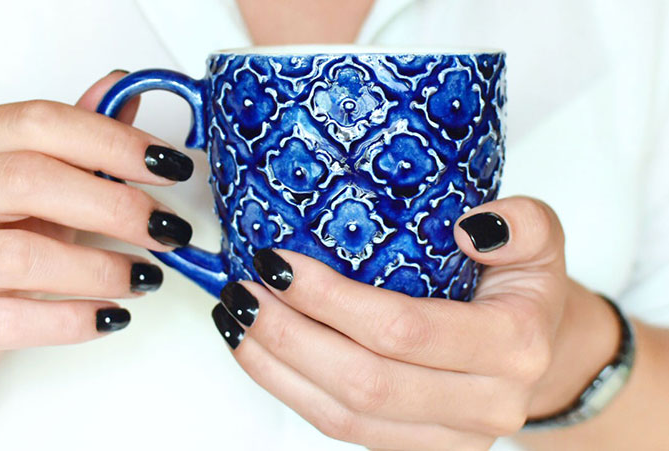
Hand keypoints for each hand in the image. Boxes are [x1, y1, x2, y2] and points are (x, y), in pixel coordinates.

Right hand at [0, 70, 194, 395]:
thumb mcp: (31, 193)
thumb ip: (73, 143)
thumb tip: (124, 93)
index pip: (35, 123)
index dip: (112, 141)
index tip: (168, 165)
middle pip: (26, 179)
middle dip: (114, 204)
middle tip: (166, 227)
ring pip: (19, 255)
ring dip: (100, 267)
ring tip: (145, 277)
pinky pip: (10, 320)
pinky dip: (73, 319)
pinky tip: (109, 316)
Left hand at [212, 196, 619, 449]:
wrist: (540, 354)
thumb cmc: (524, 289)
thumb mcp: (539, 238)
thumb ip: (522, 222)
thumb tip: (469, 227)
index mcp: (515, 346)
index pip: (404, 330)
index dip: (331, 299)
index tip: (277, 262)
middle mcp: (487, 405)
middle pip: (365, 381)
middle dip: (289, 336)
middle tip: (242, 291)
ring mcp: (450, 440)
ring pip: (345, 417)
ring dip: (277, 369)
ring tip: (235, 320)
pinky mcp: (417, 450)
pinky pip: (343, 430)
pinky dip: (291, 391)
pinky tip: (259, 354)